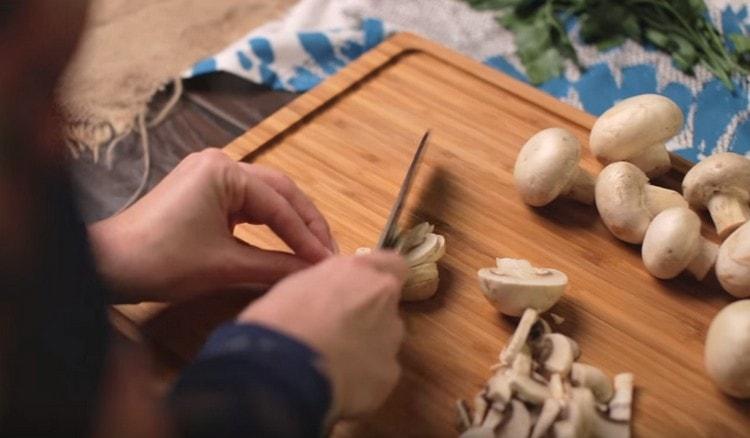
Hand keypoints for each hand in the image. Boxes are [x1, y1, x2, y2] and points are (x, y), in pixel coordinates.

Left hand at [89, 149, 335, 302]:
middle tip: (327, 252)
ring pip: (265, 196)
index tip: (326, 261)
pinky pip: (246, 203)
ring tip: (312, 248)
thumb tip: (313, 271)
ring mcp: (209, 173)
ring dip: (289, 222)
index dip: (306, 236)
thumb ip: (275, 265)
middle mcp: (219, 162)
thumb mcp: (225, 265)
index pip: (279, 205)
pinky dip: (267, 223)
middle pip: (279, 191)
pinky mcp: (203, 189)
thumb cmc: (160, 261)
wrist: (107, 264)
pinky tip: (283, 240)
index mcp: (223, 170)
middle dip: (305, 223)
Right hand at [238, 251, 407, 418]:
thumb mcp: (299, 284)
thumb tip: (333, 295)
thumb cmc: (279, 319)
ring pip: (386, 340)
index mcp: (360, 270)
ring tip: (335, 363)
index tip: (361, 292)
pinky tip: (339, 384)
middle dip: (369, 317)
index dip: (379, 281)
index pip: (393, 265)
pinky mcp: (390, 373)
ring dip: (367, 348)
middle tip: (338, 333)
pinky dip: (364, 378)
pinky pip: (380, 372)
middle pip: (386, 306)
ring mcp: (391, 336)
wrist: (281, 367)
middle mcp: (383, 298)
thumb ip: (330, 285)